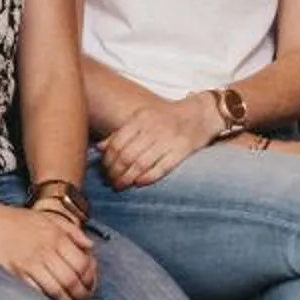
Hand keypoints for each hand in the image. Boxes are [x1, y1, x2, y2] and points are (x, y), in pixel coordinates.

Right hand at [0, 195, 97, 299]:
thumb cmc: (17, 220)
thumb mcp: (47, 218)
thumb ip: (71, 230)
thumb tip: (91, 247)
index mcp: (55, 236)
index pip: (82, 263)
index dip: (90, 278)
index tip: (90, 284)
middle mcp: (44, 249)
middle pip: (71, 279)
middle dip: (81, 294)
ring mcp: (29, 262)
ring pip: (56, 290)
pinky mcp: (14, 273)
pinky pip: (37, 292)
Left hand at [96, 92, 222, 189]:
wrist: (200, 114)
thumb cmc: (167, 118)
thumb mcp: (142, 119)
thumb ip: (121, 132)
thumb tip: (99, 148)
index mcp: (141, 118)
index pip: (117, 143)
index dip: (108, 159)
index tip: (104, 169)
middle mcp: (153, 128)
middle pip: (126, 155)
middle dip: (115, 172)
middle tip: (110, 181)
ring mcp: (168, 139)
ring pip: (141, 164)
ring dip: (127, 178)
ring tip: (119, 185)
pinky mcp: (182, 150)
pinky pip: (161, 168)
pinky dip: (147, 178)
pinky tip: (138, 183)